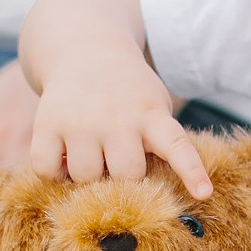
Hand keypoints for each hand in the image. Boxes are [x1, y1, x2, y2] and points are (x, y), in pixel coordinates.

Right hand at [28, 52, 210, 196]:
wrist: (86, 49)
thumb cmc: (128, 94)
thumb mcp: (153, 107)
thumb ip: (157, 146)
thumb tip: (143, 202)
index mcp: (152, 116)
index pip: (177, 146)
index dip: (192, 171)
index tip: (204, 193)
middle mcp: (117, 118)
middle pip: (125, 177)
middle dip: (122, 178)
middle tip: (116, 161)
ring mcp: (81, 121)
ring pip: (84, 177)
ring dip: (87, 175)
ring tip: (89, 153)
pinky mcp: (47, 123)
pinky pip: (46, 170)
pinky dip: (52, 172)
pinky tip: (62, 155)